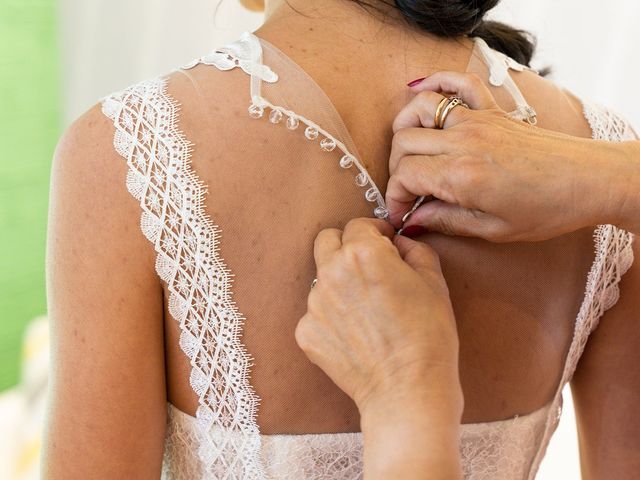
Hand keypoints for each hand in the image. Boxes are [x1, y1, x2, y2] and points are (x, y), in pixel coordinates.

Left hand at [296, 218, 461, 415]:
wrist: (406, 390)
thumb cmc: (427, 337)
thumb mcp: (434, 282)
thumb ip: (414, 250)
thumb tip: (399, 243)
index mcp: (363, 253)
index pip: (358, 224)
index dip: (375, 232)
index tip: (384, 243)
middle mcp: (331, 272)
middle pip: (327, 241)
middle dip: (346, 246)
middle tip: (368, 265)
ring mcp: (314, 304)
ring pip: (321, 279)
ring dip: (340, 283)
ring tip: (366, 310)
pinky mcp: (305, 332)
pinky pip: (316, 313)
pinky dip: (332, 317)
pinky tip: (356, 334)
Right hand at [386, 71, 639, 240]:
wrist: (589, 180)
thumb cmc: (548, 208)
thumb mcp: (493, 229)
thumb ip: (446, 221)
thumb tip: (415, 220)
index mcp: (462, 175)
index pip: (404, 176)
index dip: (396, 197)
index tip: (403, 213)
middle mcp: (464, 141)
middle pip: (404, 142)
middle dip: (396, 169)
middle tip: (409, 190)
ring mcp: (477, 120)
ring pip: (420, 109)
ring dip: (406, 128)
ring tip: (411, 151)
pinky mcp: (492, 110)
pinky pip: (459, 83)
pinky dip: (437, 83)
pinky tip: (425, 93)